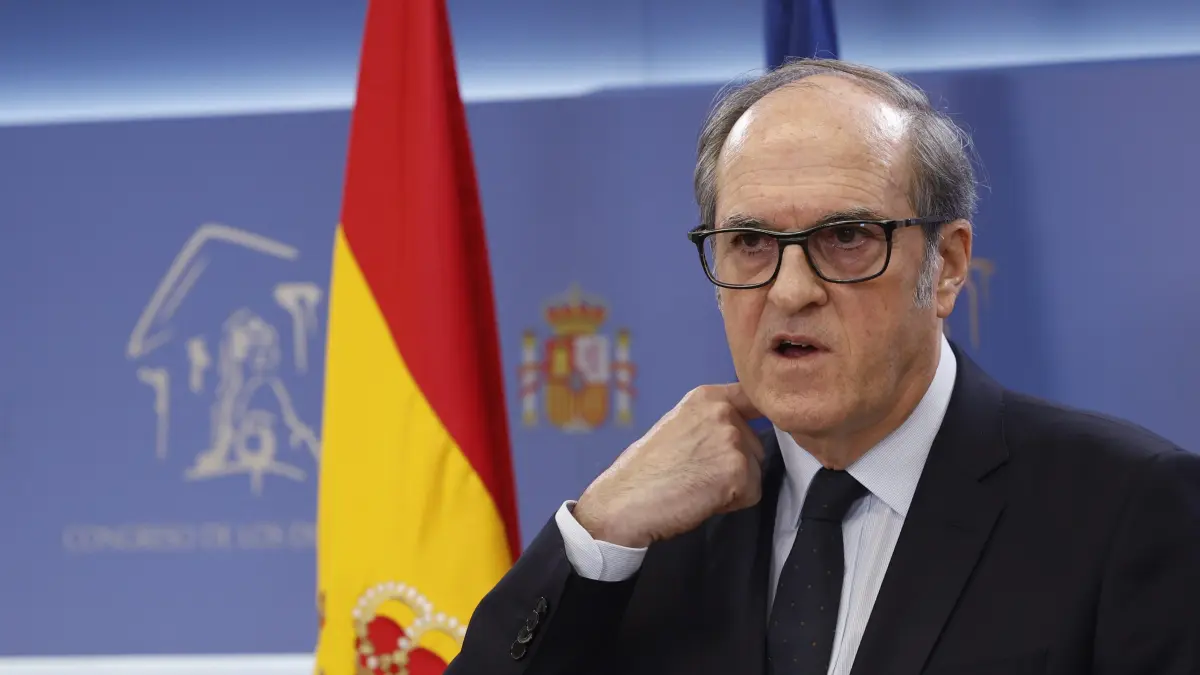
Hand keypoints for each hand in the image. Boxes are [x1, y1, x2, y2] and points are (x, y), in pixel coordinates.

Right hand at [573, 383, 764, 547]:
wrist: (625, 501)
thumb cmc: (645, 472)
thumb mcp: (679, 426)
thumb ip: (711, 422)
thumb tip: (742, 429)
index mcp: (706, 397)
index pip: (752, 400)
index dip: (753, 422)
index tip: (742, 437)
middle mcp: (722, 412)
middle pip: (756, 444)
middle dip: (735, 464)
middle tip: (697, 473)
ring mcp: (732, 440)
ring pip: (755, 470)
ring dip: (734, 485)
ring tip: (697, 485)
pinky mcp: (738, 470)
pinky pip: (752, 493)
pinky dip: (731, 503)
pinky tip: (701, 498)